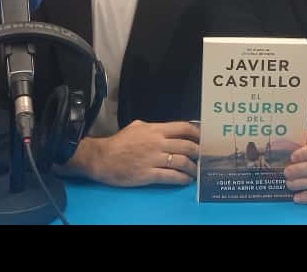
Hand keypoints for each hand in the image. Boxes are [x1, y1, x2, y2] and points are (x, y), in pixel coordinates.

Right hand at [61, 119, 200, 186]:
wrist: (102, 158)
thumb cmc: (119, 142)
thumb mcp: (136, 126)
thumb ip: (153, 127)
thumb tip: (167, 130)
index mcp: (156, 129)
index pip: (184, 128)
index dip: (197, 133)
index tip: (204, 138)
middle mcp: (158, 143)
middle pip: (187, 146)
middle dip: (198, 153)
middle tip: (202, 157)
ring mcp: (154, 159)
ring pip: (182, 162)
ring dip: (192, 168)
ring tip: (195, 171)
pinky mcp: (149, 175)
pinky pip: (172, 177)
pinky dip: (182, 179)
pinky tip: (186, 180)